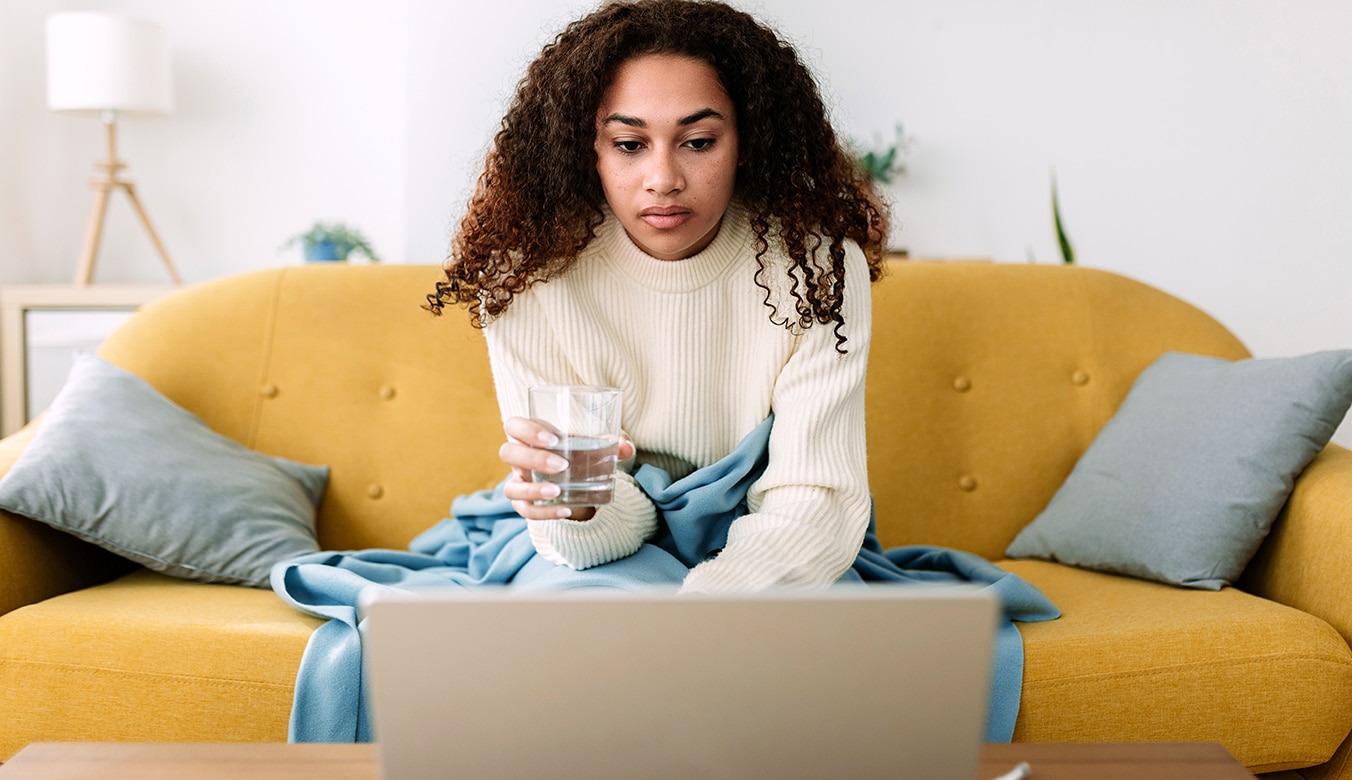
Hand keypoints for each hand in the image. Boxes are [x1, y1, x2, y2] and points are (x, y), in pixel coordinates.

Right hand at [499, 417, 634, 520]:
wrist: (574, 478)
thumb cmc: (578, 451)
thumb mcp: (594, 443)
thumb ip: (612, 441)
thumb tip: (626, 447)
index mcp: (530, 435)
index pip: (514, 425)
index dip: (527, 430)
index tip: (554, 439)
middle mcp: (519, 458)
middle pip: (507, 453)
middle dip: (533, 459)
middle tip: (562, 465)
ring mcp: (519, 482)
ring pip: (511, 487)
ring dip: (533, 490)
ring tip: (558, 491)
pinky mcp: (525, 503)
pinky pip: (526, 511)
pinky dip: (544, 513)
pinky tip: (565, 510)